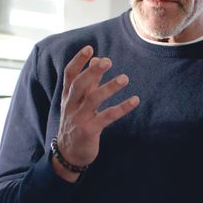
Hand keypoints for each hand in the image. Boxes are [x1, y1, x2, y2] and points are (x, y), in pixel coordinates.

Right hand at [53, 46, 139, 180]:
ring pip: (93, 99)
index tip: (90, 48)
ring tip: (125, 78)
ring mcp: (79, 118)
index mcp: (68, 96)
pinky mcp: (89, 130)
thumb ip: (88, 81)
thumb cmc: (75, 123)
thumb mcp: (77, 102)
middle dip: (93, 72)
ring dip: (109, 88)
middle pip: (79, 84)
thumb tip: (97, 58)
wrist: (69, 153)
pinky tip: (135, 100)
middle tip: (108, 61)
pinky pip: (107, 117)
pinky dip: (122, 108)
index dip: (78, 61)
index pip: (69, 75)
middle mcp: (71, 105)